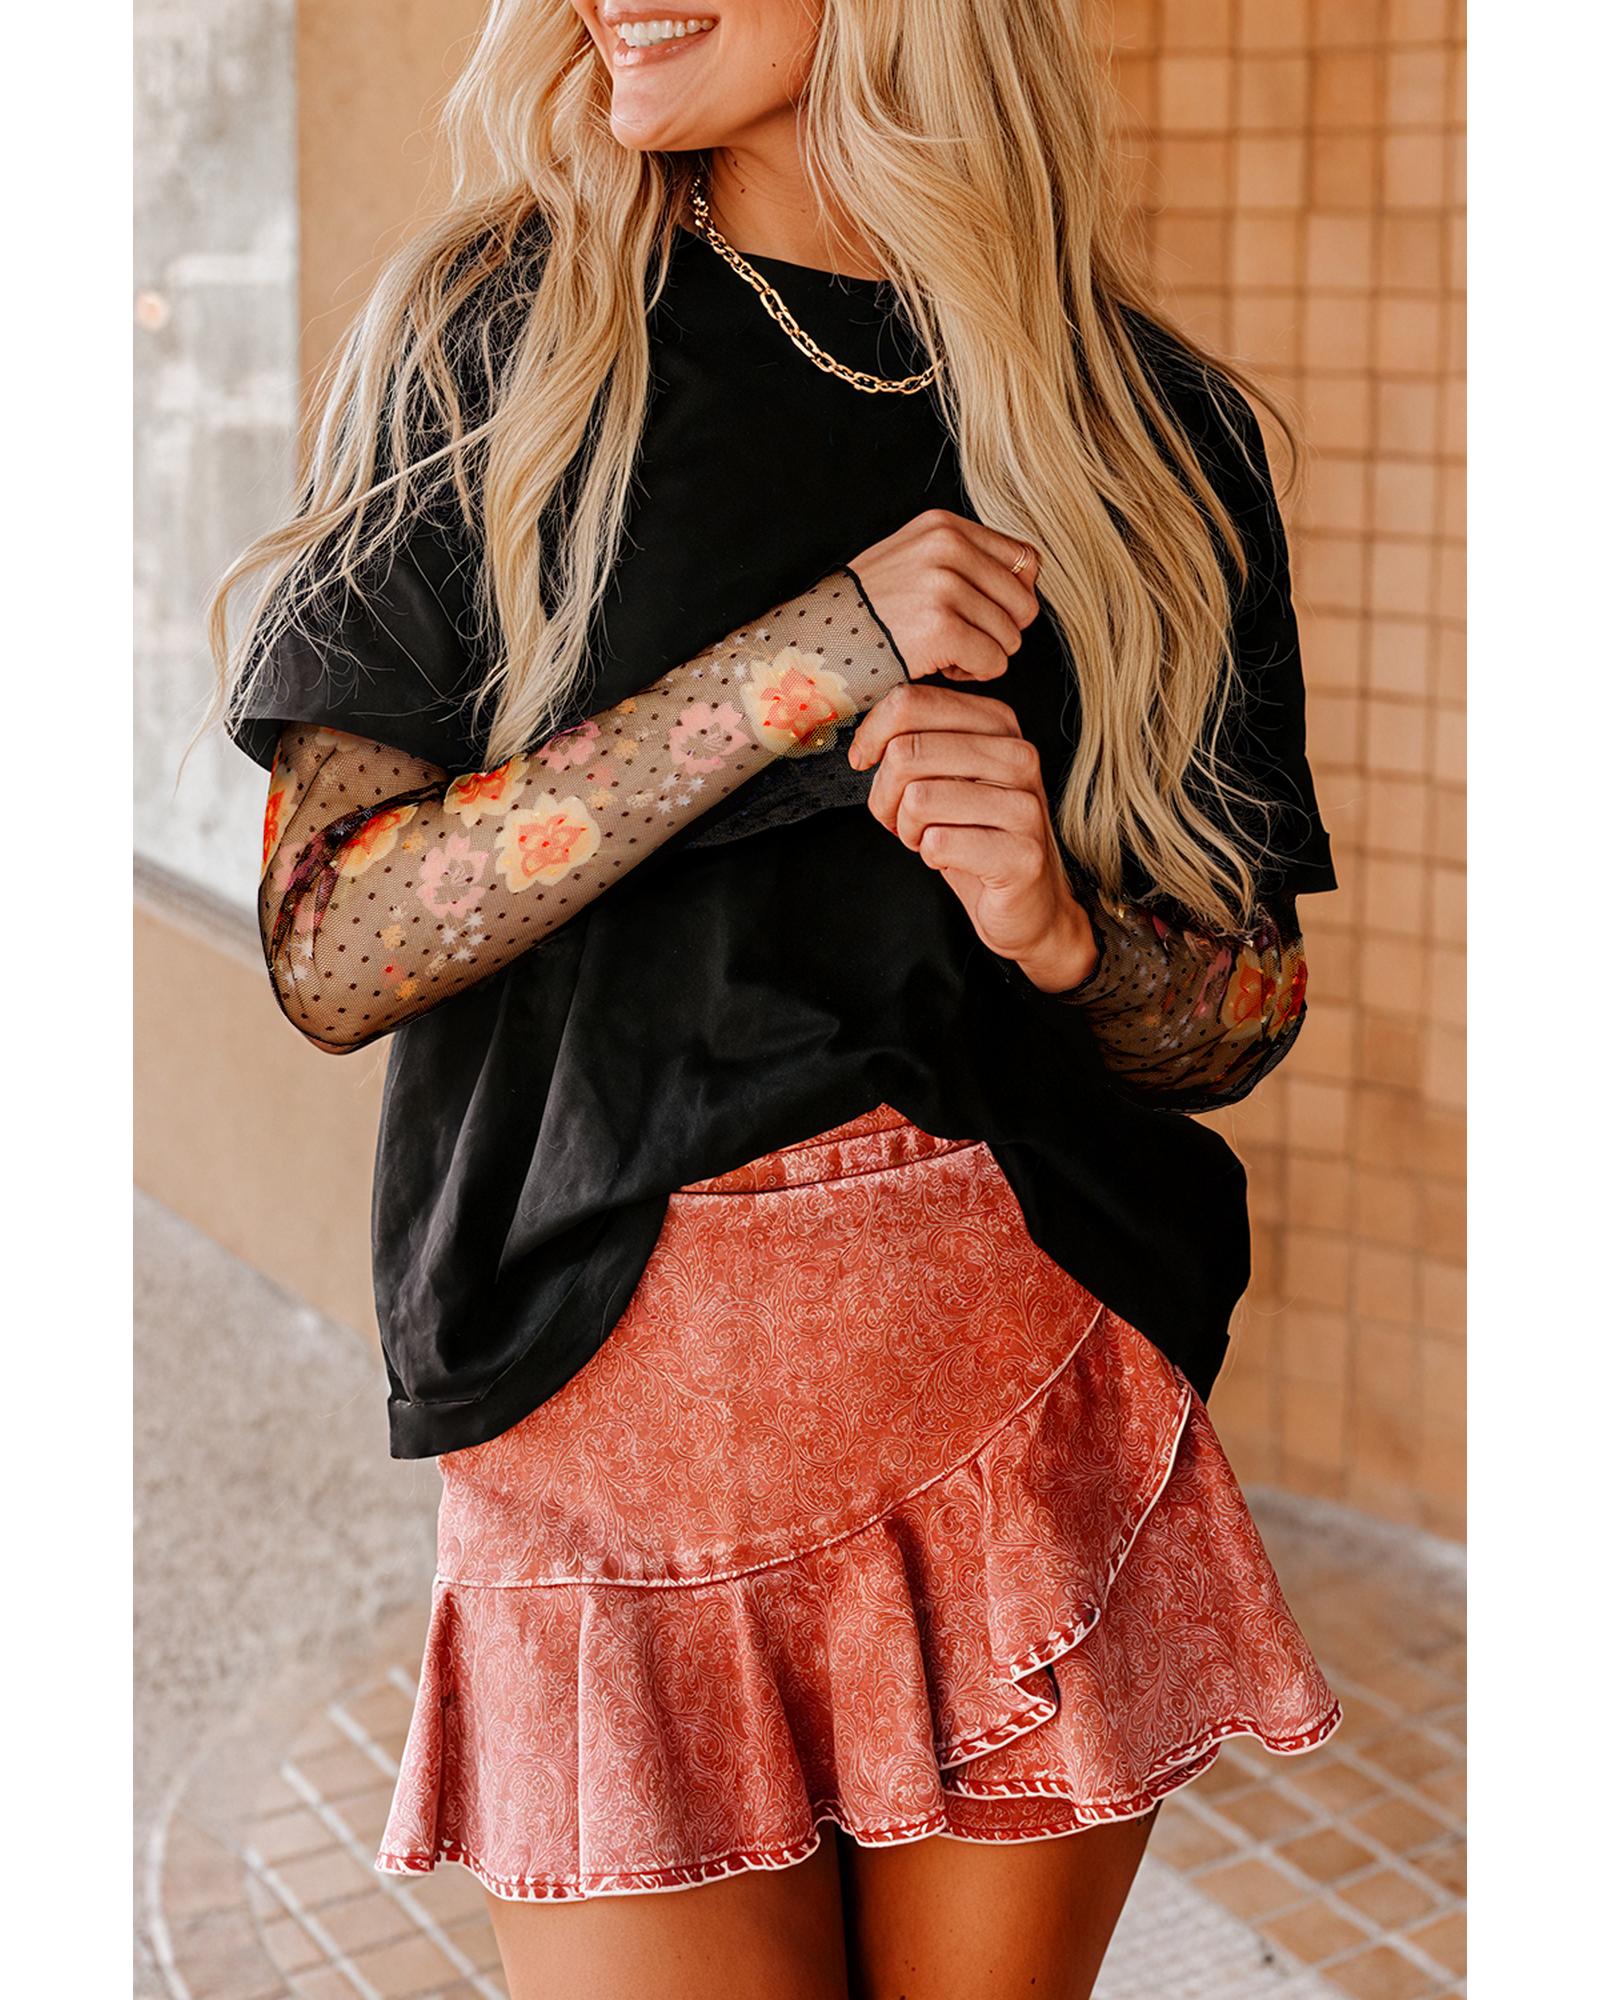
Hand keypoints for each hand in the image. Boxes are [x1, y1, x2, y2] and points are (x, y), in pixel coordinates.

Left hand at [847, 682, 1100, 992]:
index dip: (871, 735)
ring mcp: (1024, 805)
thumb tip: (865, 739)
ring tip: (928, 838)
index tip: (864, 761)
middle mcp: (1018, 756)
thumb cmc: (976, 835)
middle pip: (907, 751)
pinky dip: (931, 857)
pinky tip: (951, 859)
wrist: (1027, 902)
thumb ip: (915, 741)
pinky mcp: (1022, 854)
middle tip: (898, 817)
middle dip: (885, 794)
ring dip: (907, 829)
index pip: (912, 702)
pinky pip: (939, 844)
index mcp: (998, 723)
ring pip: (918, 799)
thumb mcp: (944, 775)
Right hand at [849, 509, 1041, 681]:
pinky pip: (994, 661)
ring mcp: (944, 586)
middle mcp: (947, 547)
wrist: (815, 641)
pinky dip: (972, 674)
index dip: (1011, 596)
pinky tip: (939, 666)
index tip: (979, 613)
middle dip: (999, 630)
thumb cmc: (867, 611)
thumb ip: (965, 559)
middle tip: (959, 639)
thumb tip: (1029, 576)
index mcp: (943, 526)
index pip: (1024, 559)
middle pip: (1024, 601)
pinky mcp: (941, 627)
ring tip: (942, 651)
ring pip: (1011, 635)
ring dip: (982, 654)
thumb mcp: (914, 561)